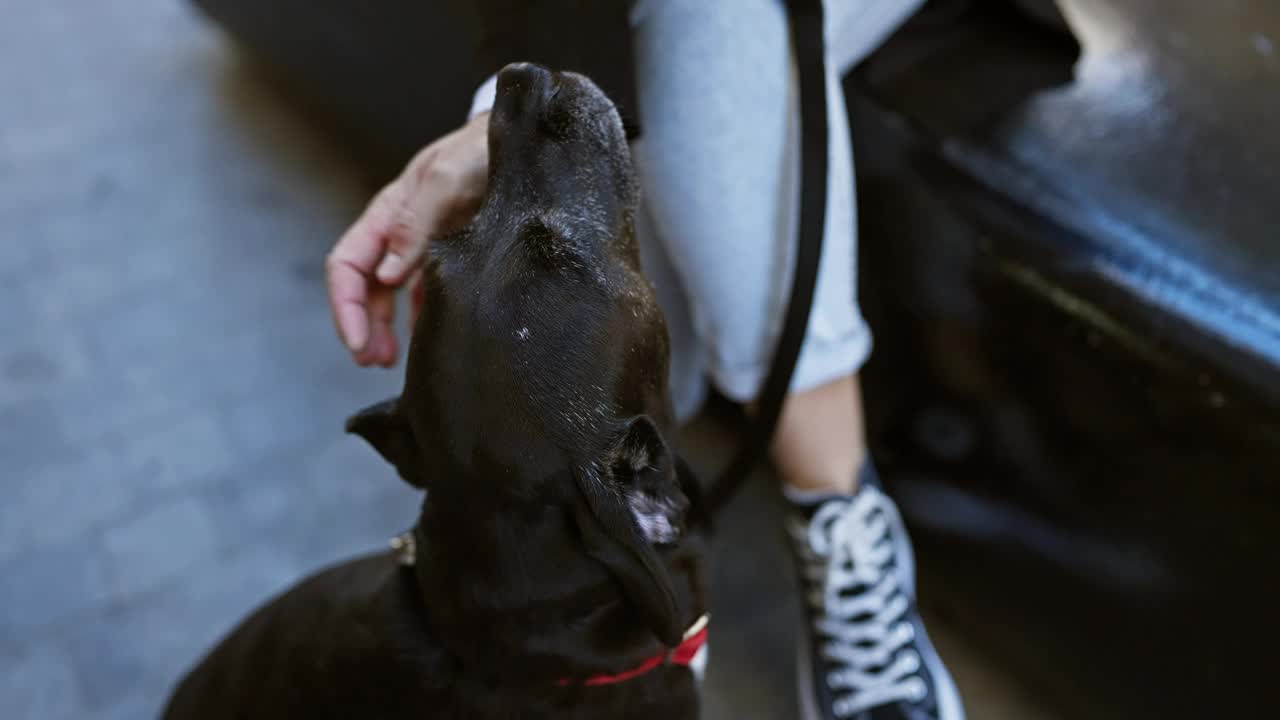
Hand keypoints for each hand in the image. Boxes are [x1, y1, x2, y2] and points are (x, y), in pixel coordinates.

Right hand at [326, 113, 489, 366]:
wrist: (520, 139)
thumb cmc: (478, 149)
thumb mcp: (447, 177)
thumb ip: (416, 220)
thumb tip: (388, 274)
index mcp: (388, 214)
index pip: (347, 265)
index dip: (345, 307)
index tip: (358, 344)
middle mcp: (399, 233)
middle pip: (364, 287)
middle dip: (361, 326)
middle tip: (372, 362)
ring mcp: (424, 246)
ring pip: (391, 296)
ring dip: (385, 329)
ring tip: (388, 361)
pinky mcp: (452, 255)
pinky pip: (426, 294)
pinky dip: (420, 319)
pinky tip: (425, 341)